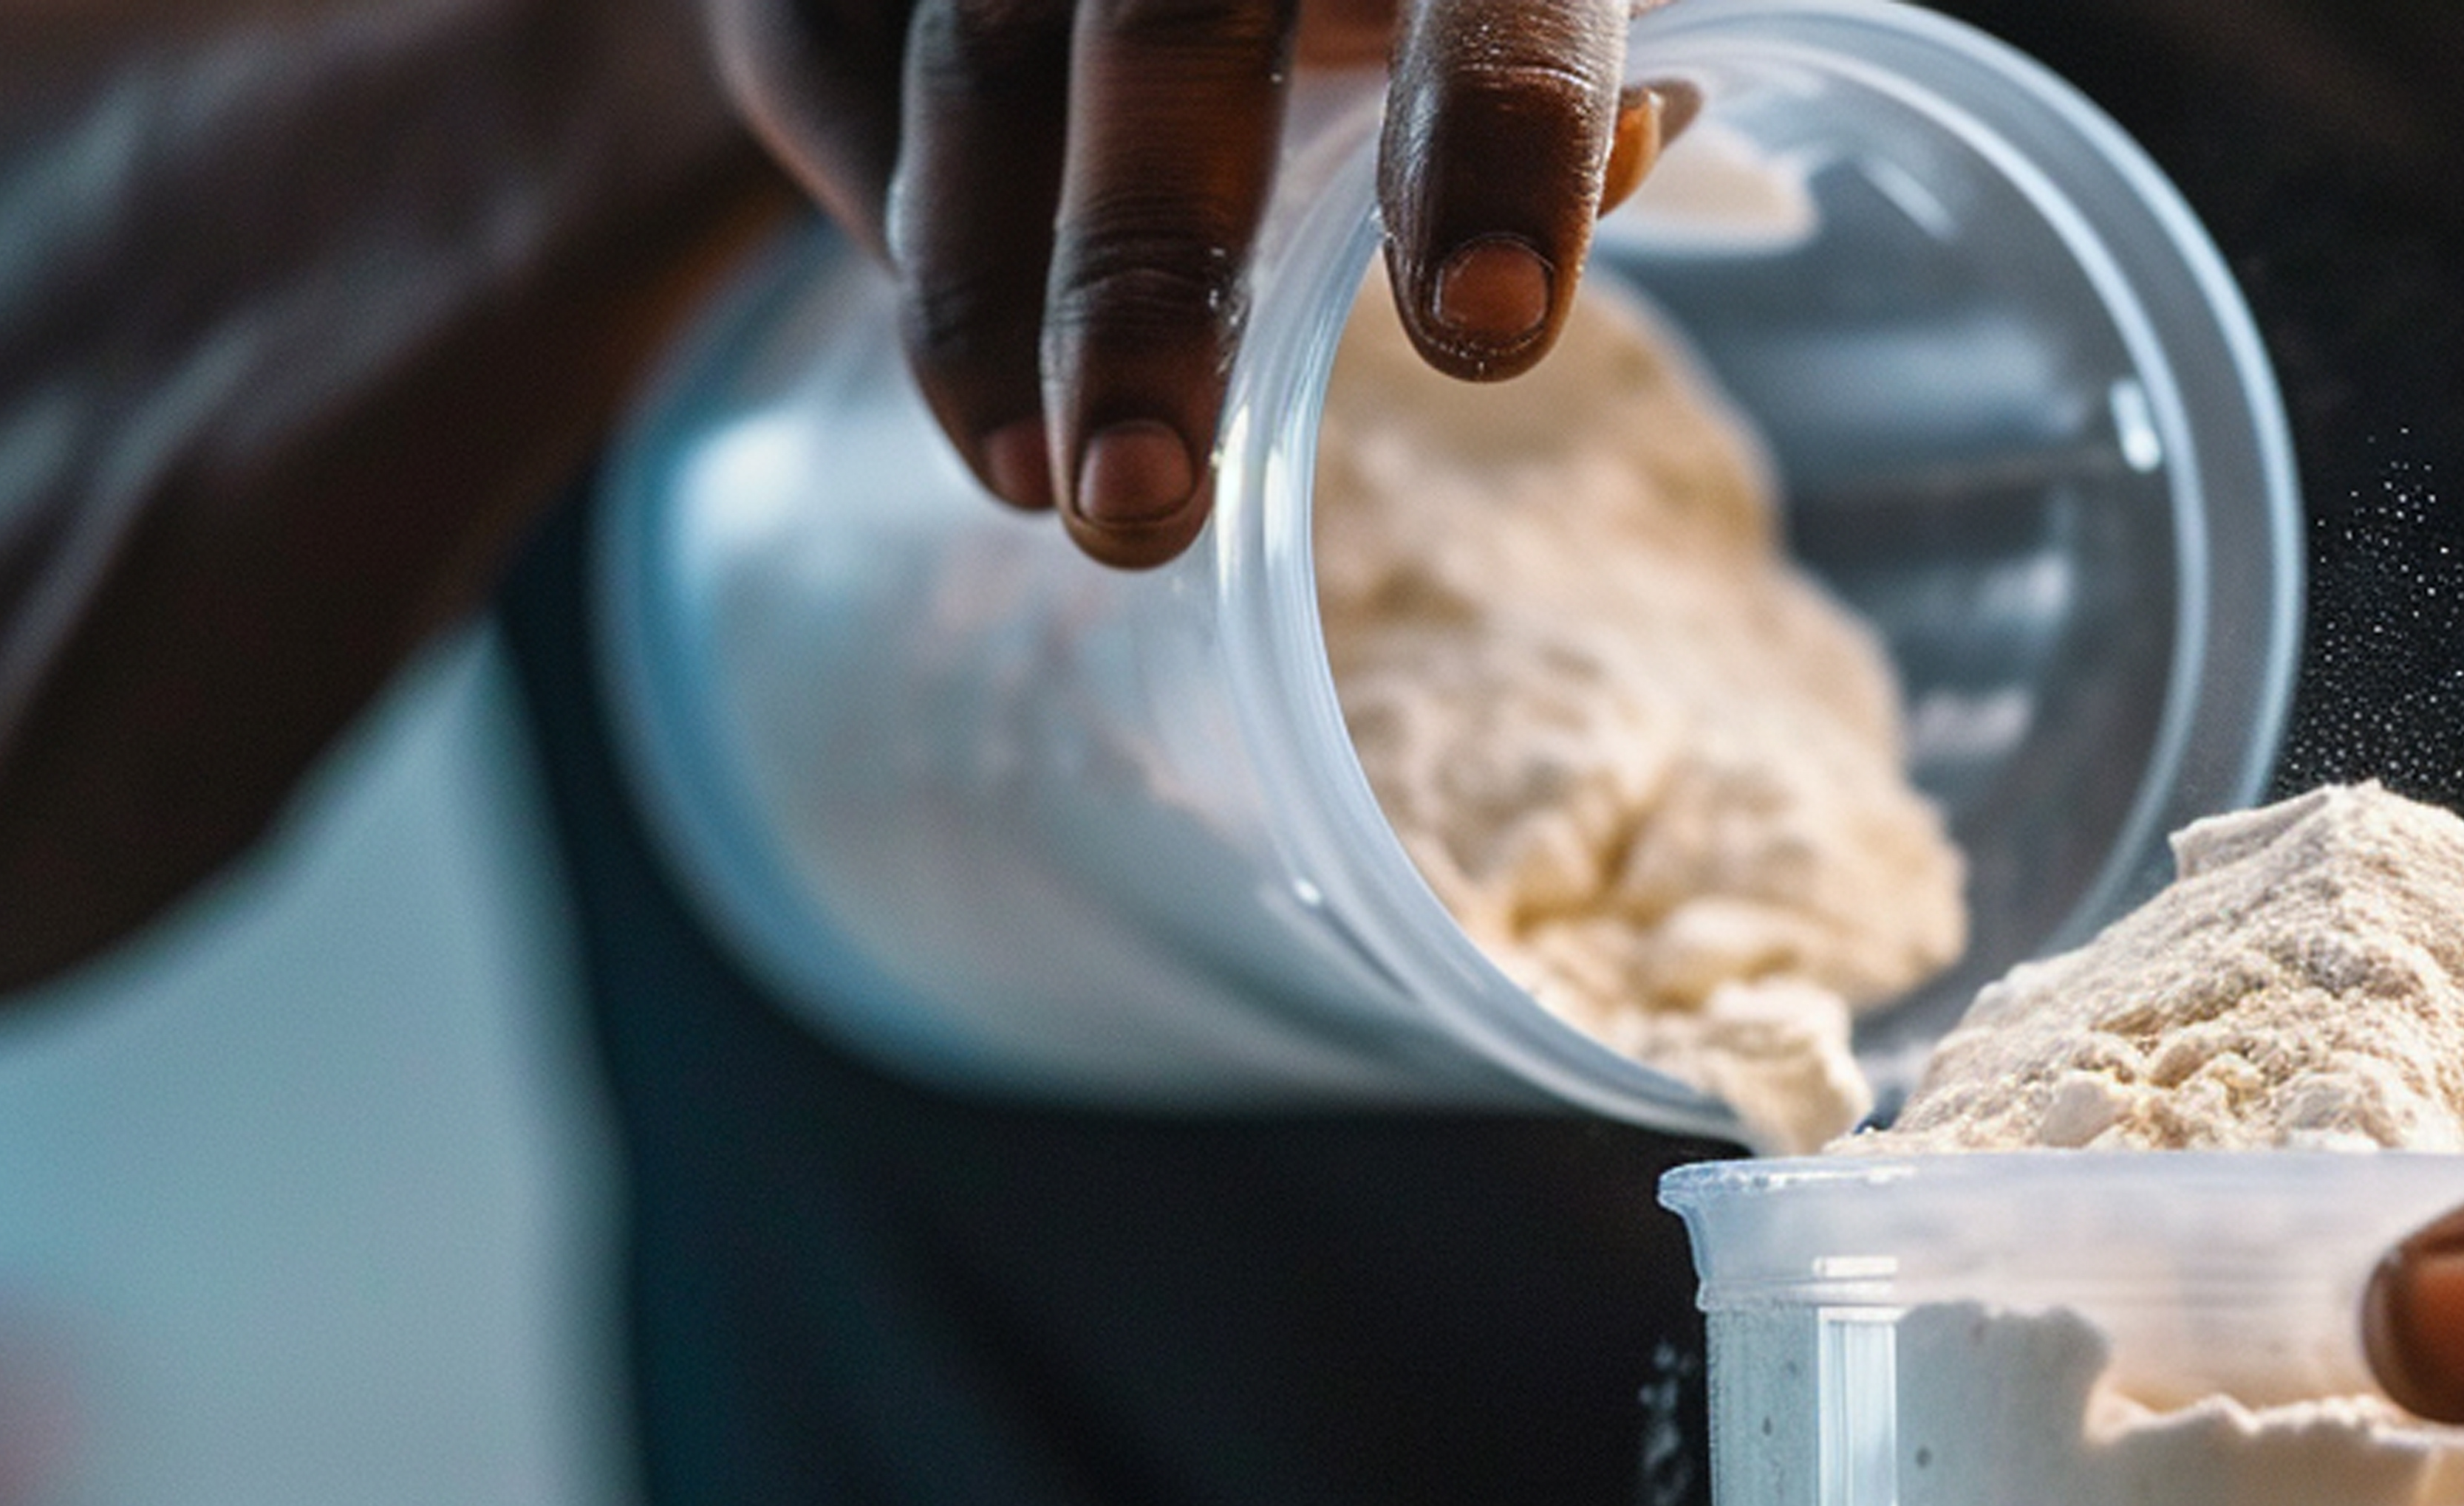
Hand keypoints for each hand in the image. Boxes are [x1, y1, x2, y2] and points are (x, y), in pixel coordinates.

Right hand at [709, 0, 1679, 565]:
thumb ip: (1563, 57)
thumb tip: (1638, 142)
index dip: (1498, 128)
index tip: (1488, 331)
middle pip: (1167, 25)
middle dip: (1143, 273)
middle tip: (1142, 501)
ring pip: (973, 57)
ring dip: (985, 295)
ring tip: (1039, 489)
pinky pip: (825, 54)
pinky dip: (888, 213)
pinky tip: (981, 403)